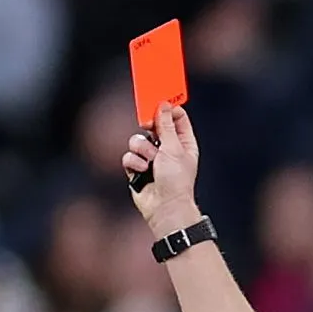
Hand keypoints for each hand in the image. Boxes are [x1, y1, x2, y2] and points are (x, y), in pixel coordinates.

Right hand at [122, 101, 203, 234]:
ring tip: (150, 163)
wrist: (164, 208)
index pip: (177, 117)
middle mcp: (167, 148)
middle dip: (149, 126)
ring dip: (142, 150)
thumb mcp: (173, 148)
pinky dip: (134, 163)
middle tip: (147, 124)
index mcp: (183, 142)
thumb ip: (166, 125)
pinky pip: (129, 156)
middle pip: (154, 125)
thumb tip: (163, 105)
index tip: (158, 103)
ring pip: (138, 140)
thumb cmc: (176, 180)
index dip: (167, 109)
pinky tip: (142, 173)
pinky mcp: (138, 169)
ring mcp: (151, 158)